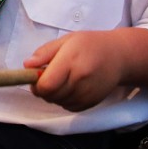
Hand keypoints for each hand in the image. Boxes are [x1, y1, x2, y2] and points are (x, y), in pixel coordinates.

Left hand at [26, 28, 147, 111]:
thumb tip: (27, 65)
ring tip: (61, 79)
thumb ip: (44, 53)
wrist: (120, 56)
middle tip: (47, 76)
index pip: (47, 85)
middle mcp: (80, 80)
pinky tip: (70, 87)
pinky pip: (69, 107)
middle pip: (50, 96)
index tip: (35, 76)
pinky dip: (64, 100)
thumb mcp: (66, 40)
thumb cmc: (90, 44)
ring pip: (58, 102)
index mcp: (71, 62)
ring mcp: (87, 94)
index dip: (36, 84)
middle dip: (43, 89)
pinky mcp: (92, 103)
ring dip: (53, 95)